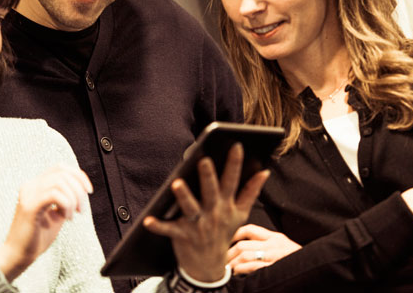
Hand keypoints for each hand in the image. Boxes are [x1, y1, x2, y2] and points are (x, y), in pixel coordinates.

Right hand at [0, 164, 92, 281]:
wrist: (18, 255)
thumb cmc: (37, 236)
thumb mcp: (56, 213)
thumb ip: (65, 199)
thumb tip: (82, 188)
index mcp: (35, 185)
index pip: (60, 167)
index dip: (78, 175)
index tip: (88, 191)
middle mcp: (30, 186)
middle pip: (62, 173)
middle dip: (79, 190)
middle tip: (81, 210)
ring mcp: (28, 194)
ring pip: (60, 182)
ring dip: (74, 199)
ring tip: (72, 215)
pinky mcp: (30, 206)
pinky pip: (55, 195)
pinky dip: (67, 205)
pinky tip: (66, 218)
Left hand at [143, 143, 269, 282]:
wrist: (209, 266)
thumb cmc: (223, 232)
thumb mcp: (241, 214)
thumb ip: (251, 192)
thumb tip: (264, 171)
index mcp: (226, 205)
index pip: (232, 181)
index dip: (235, 163)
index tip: (236, 146)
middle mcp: (213, 213)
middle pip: (211, 191)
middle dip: (208, 176)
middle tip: (204, 160)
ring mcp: (197, 224)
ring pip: (190, 207)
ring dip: (184, 196)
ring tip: (176, 183)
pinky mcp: (182, 235)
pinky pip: (168, 229)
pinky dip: (158, 225)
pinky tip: (148, 220)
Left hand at [227, 224, 300, 273]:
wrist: (317, 268)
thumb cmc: (299, 262)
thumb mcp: (285, 247)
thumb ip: (268, 244)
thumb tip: (246, 248)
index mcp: (275, 238)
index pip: (249, 229)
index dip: (234, 235)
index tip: (225, 242)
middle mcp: (274, 245)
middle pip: (243, 244)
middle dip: (227, 253)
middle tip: (220, 261)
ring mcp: (274, 257)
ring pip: (245, 254)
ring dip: (232, 262)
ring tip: (226, 269)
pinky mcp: (274, 268)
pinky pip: (253, 266)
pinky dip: (241, 269)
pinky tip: (236, 273)